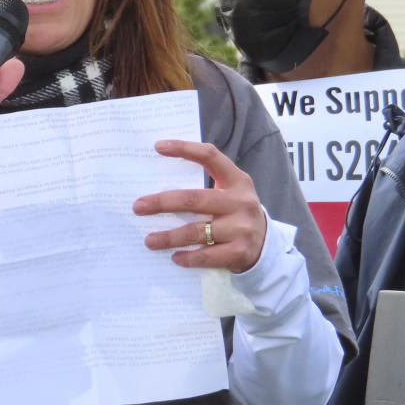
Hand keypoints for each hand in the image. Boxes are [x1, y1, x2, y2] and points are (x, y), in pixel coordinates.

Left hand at [132, 139, 266, 273]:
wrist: (266, 247)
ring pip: (195, 231)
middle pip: (193, 199)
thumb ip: (202, 189)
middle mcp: (241, 202)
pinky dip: (188, 257)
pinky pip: (206, 256)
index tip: (158, 147)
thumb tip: (155, 189)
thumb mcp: (227, 196)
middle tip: (138, 207)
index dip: (184, 149)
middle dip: (162, 202)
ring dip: (168, 237)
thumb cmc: (234, 215)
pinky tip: (174, 257)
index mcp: (237, 181)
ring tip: (149, 240)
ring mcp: (241, 228)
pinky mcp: (240, 252)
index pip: (210, 156)